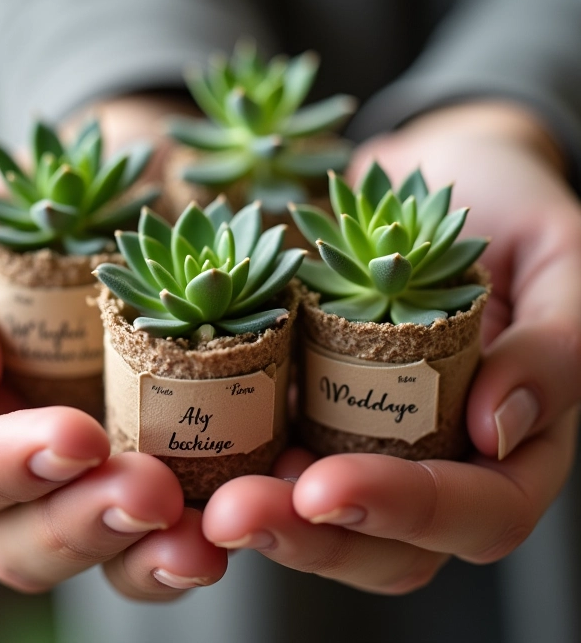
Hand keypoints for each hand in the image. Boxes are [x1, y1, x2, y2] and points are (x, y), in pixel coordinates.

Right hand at [0, 96, 225, 598]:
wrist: (162, 175)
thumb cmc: (56, 197)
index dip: (3, 470)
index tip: (76, 435)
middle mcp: (42, 455)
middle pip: (29, 542)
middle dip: (84, 528)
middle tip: (149, 494)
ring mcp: (122, 466)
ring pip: (118, 557)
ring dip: (156, 562)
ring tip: (207, 540)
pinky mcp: (200, 462)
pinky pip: (208, 521)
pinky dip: (238, 524)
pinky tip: (270, 499)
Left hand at [202, 101, 580, 592]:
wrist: (422, 180)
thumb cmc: (506, 204)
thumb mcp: (558, 256)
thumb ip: (556, 346)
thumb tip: (502, 429)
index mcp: (513, 441)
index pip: (478, 511)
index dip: (406, 511)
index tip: (327, 487)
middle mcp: (435, 456)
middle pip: (384, 543)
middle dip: (309, 537)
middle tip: (235, 513)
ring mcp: (363, 437)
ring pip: (317, 515)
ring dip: (259, 515)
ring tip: (203, 499)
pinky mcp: (306, 405)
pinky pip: (268, 450)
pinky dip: (228, 461)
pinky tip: (180, 454)